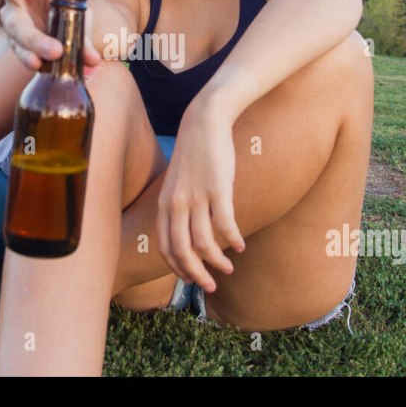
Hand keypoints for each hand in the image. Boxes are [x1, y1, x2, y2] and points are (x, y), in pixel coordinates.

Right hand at [0, 0, 101, 70]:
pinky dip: (29, 57)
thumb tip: (92, 58)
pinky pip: (19, 49)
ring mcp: (16, 19)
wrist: (64, 41)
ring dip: (33, 38)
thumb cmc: (69, 18)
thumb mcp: (81, 20)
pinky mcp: (16, 42)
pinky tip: (37, 64)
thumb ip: (84, 35)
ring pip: (15, 25)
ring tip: (53, 51)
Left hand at [156, 102, 245, 293]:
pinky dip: (233, 239)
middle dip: (196, 273)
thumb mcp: (176, 182)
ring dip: (217, 261)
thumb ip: (177, 206)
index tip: (190, 278)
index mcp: (164, 204)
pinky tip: (241, 246)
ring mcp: (197, 197)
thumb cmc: (193, 153)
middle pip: (183, 251)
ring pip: (204, 242)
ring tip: (228, 268)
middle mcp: (176, 203)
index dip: (177, 267)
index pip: (165, 247)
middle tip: (210, 286)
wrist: (204, 120)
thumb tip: (187, 232)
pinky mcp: (218, 189)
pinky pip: (225, 224)